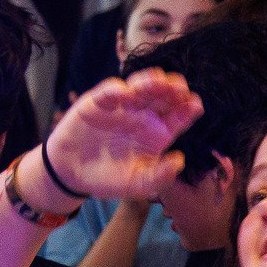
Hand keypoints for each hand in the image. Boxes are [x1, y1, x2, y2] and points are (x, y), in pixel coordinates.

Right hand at [43, 70, 203, 200]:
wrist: (71, 175)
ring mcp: (122, 106)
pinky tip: (126, 93)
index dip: (188, 109)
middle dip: (173, 90)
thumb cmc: (108, 178)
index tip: (195, 105)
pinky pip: (110, 91)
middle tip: (180, 88)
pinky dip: (117, 89)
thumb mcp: (137, 184)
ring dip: (150, 83)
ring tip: (160, 82)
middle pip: (163, 98)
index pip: (178, 118)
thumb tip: (179, 161)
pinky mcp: (98, 102)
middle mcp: (143, 116)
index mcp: (158, 134)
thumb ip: (159, 176)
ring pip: (141, 88)